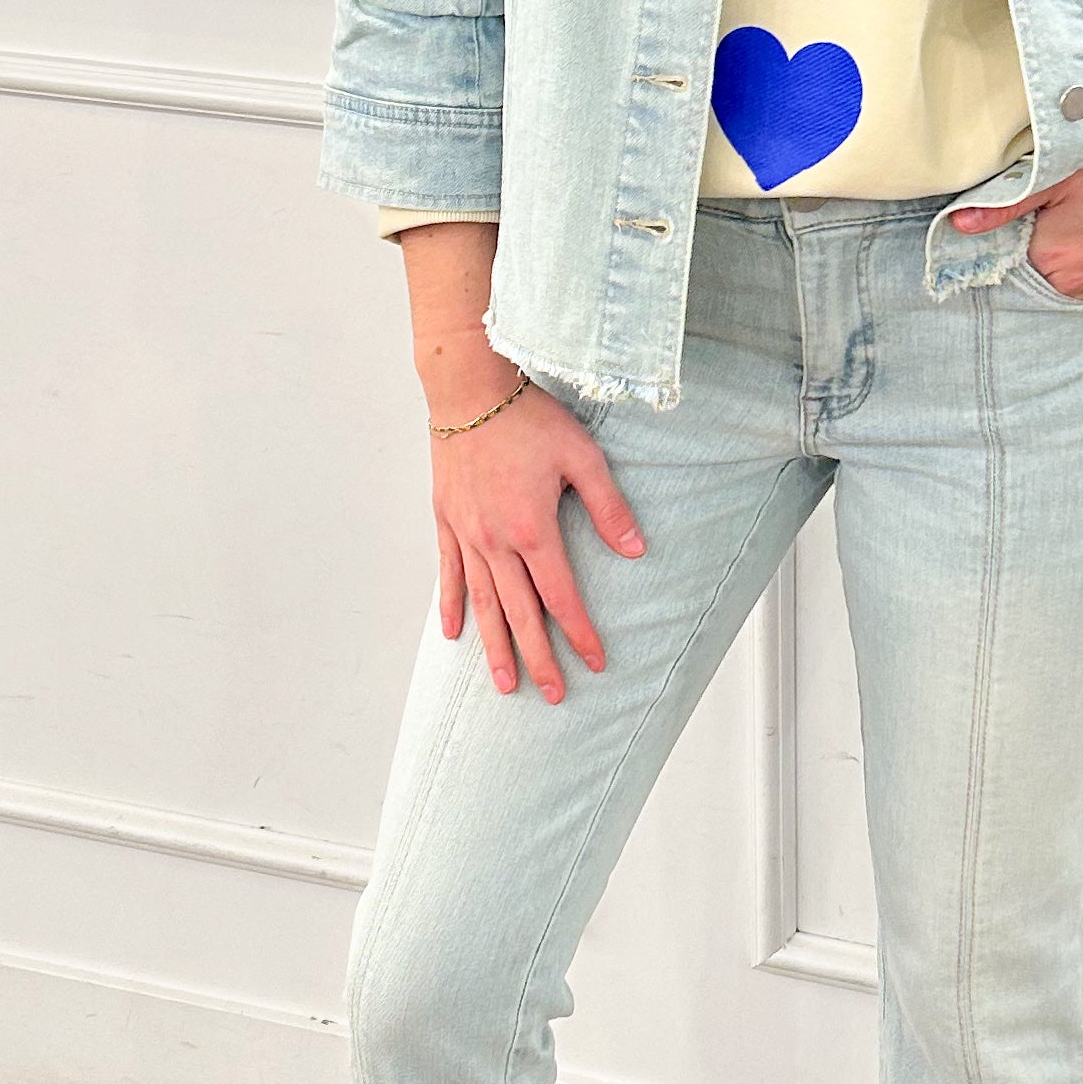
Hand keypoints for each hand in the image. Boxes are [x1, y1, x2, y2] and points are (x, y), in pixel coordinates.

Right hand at [429, 373, 644, 702]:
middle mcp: (495, 541)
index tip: (595, 663)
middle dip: (538, 658)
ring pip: (482, 604)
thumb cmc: (528, 417)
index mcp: (532, 529)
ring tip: (504, 684)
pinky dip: (452, 606)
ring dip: (495, 647)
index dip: (580, 634)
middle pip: (520, 613)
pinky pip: (448, 573)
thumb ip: (608, 507)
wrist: (469, 388)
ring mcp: (466, 534)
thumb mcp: (582, 456)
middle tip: (553, 695)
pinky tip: (454, 634)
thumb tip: (636, 551)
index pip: (560, 597)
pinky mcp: (446, 520)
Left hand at [951, 70, 1082, 300]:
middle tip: (1054, 200)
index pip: (1006, 248)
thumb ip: (1008, 201)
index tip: (1021, 201)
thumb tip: (961, 223)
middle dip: (1034, 235)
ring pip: (1063, 267)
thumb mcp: (1062, 173)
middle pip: (1032, 260)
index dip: (1009, 223)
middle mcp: (1072, 283)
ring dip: (1063, 245)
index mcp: (1048, 258)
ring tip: (1080, 211)